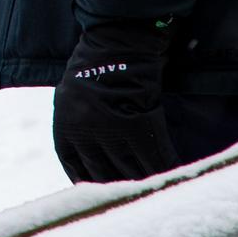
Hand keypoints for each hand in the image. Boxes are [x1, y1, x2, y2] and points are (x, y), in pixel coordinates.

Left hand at [52, 18, 179, 181]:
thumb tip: (89, 148)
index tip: (98, 189)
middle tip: (130, 191)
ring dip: (142, 182)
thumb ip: (77, 121)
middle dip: (117, 184)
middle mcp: (86, 136)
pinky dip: (165, 171)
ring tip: (151, 189)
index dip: (87, 181)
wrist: (118, 45)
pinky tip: (171, 176)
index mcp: (66, 127)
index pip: (74, 166)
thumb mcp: (72, 94)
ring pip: (130, 173)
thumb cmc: (95, 64)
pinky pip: (156, 161)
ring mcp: (114, 135)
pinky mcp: (141, 131)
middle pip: (103, 175)